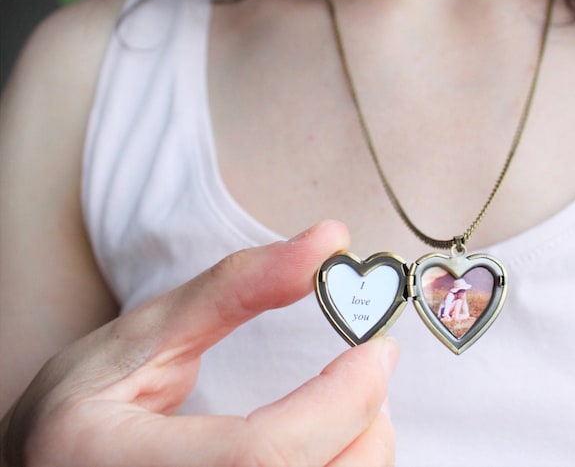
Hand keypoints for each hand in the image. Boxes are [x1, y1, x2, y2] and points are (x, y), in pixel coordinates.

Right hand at [1, 220, 398, 466]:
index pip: (263, 455)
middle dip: (363, 423)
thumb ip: (235, 289)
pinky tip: (328, 442)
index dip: (339, 401)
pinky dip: (343, 466)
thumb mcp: (143, 336)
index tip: (377, 349)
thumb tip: (327, 242)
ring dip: (362, 449)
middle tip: (369, 369)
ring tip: (346, 401)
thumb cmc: (84, 408)